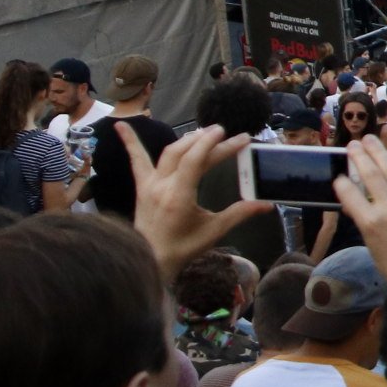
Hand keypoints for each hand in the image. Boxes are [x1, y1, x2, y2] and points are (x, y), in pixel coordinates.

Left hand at [124, 124, 268, 284]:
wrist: (150, 260)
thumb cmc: (182, 248)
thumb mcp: (213, 231)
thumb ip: (239, 214)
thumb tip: (267, 204)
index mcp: (178, 196)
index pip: (196, 161)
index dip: (215, 145)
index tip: (234, 136)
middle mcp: (161, 186)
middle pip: (185, 153)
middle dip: (206, 140)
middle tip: (226, 132)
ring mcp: (149, 184)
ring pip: (167, 152)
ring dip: (187, 139)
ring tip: (205, 132)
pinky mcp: (142, 187)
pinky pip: (136, 161)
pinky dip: (129, 142)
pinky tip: (119, 125)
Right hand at [332, 135, 386, 293]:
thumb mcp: (370, 243)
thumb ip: (364, 218)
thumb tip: (356, 197)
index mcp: (370, 223)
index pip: (349, 194)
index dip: (341, 182)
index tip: (339, 175)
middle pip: (371, 175)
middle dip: (359, 157)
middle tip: (354, 144)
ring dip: (381, 151)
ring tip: (371, 138)